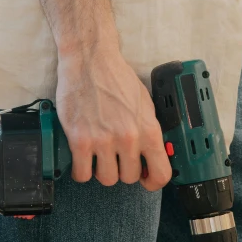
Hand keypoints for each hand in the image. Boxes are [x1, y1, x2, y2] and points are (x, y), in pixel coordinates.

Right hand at [55, 45, 172, 190]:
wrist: (90, 60)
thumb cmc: (116, 78)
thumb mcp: (144, 104)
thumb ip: (148, 131)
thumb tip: (150, 154)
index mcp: (148, 129)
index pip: (161, 173)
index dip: (153, 181)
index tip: (146, 179)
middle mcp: (128, 138)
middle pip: (129, 178)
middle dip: (122, 169)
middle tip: (115, 157)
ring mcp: (103, 141)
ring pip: (106, 179)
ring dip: (101, 170)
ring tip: (98, 155)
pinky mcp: (80, 140)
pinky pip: (82, 174)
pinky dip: (81, 170)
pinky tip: (83, 157)